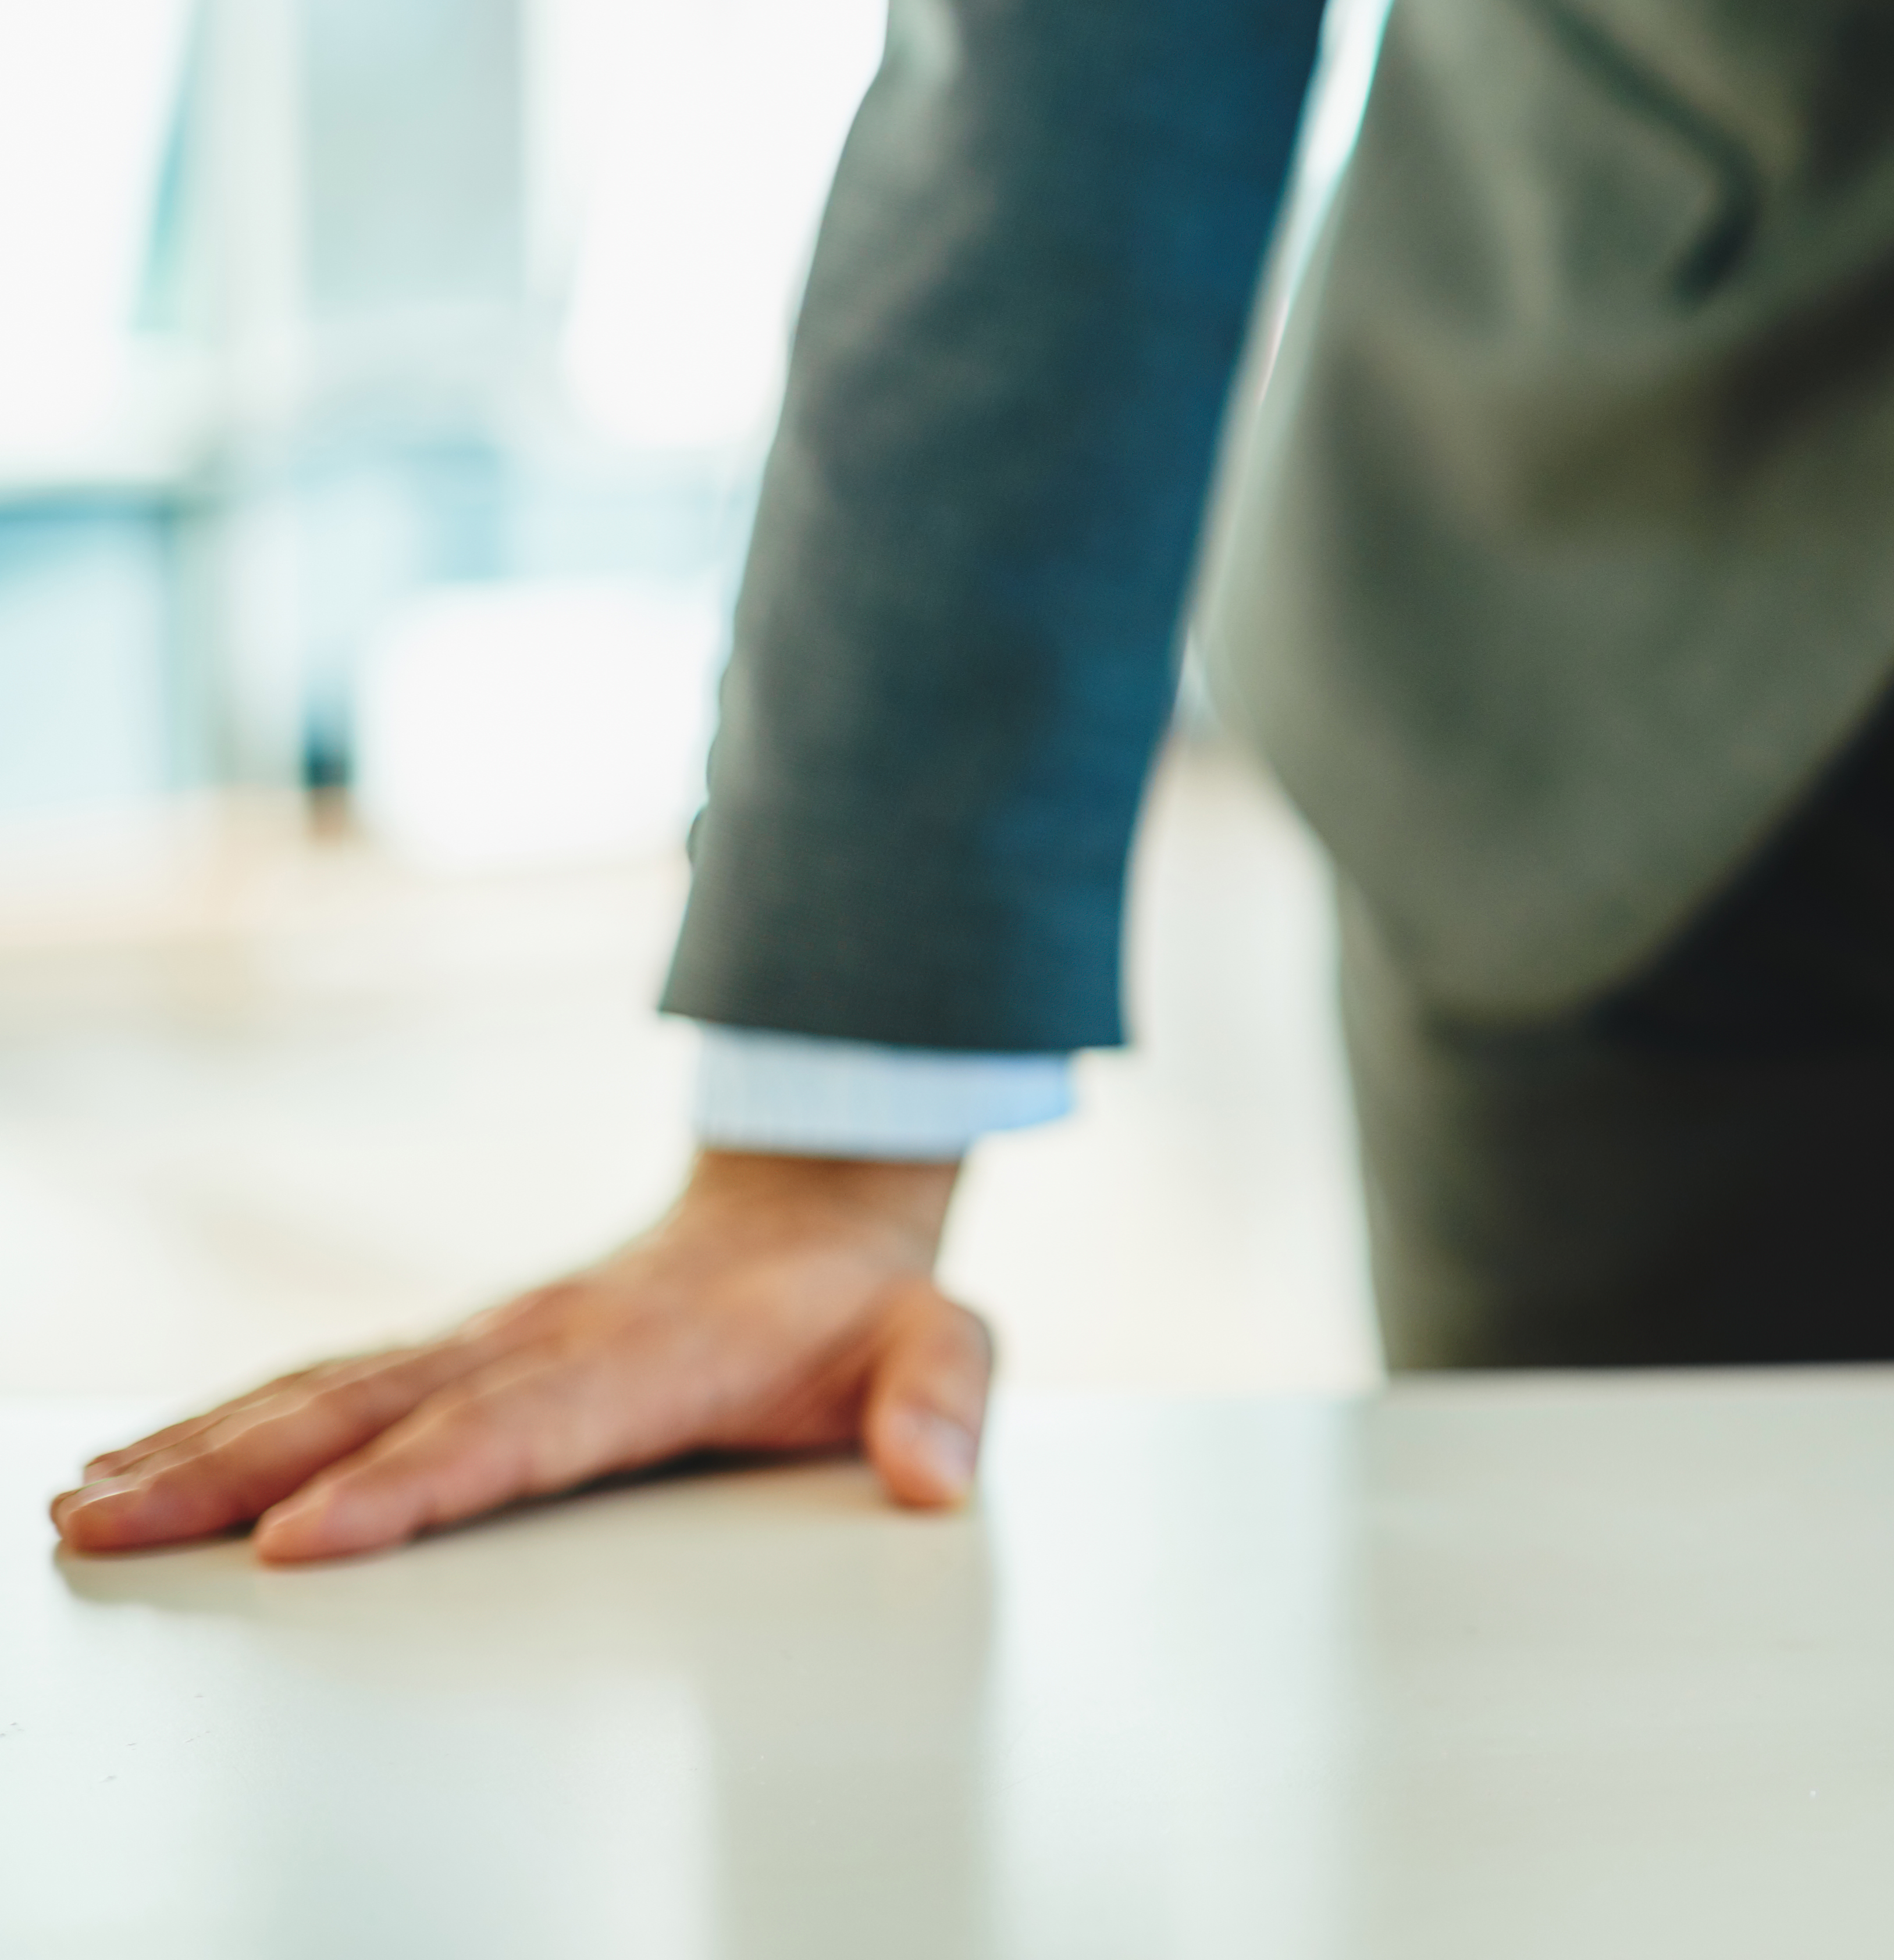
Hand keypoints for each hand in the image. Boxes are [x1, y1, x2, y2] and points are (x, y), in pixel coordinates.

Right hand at [50, 1152, 986, 1564]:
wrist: (816, 1213)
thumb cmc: (866, 1304)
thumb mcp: (942, 1338)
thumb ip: (946, 1399)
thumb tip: (936, 1475)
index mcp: (647, 1356)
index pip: (515, 1431)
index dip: (412, 1485)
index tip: (308, 1539)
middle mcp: (544, 1341)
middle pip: (376, 1411)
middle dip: (239, 1473)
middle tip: (113, 1522)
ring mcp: (490, 1340)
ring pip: (327, 1394)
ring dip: (204, 1449)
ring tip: (88, 1504)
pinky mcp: (458, 1351)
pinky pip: (329, 1386)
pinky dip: (228, 1422)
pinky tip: (141, 1463)